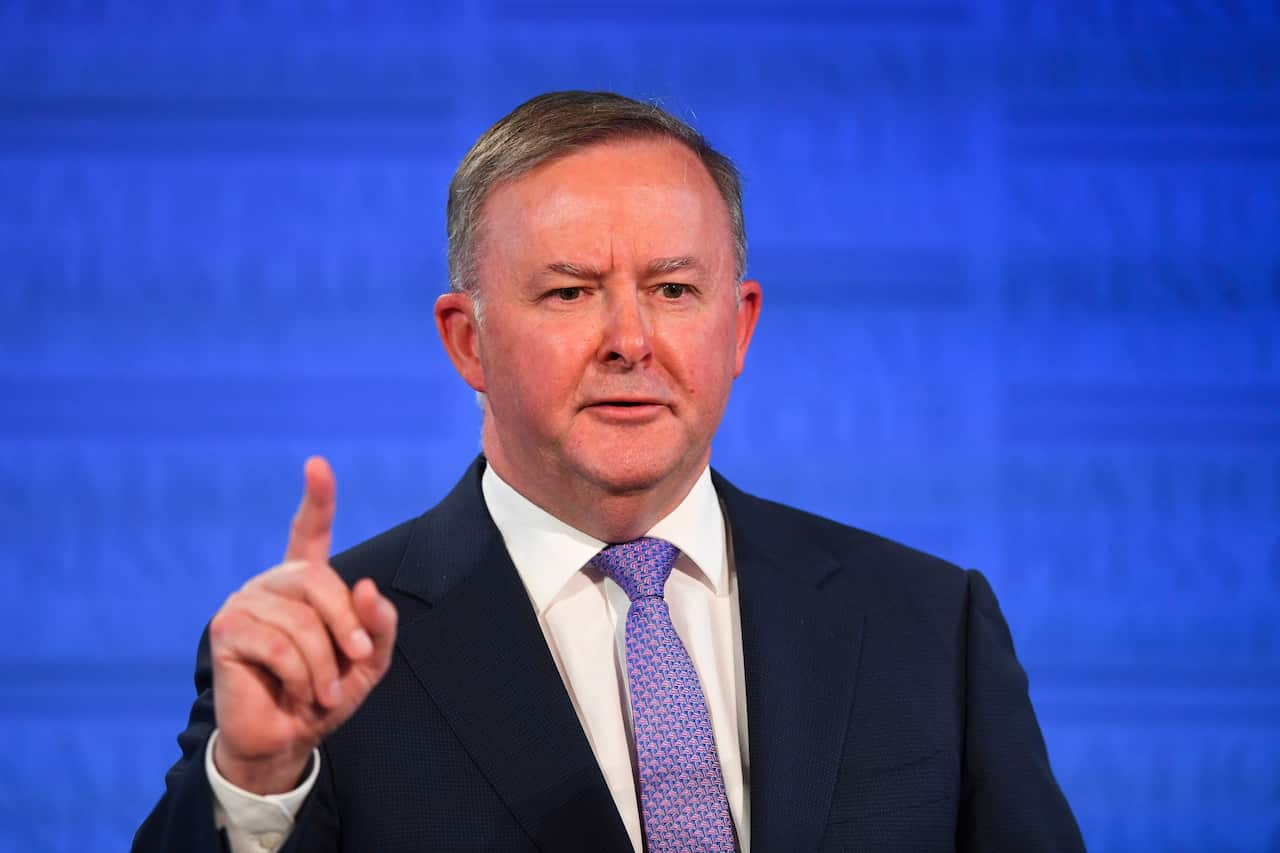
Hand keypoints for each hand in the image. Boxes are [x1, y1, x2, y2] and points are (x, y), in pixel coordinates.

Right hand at [209, 456, 397, 794]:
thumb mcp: (369, 660)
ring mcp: (245, 603)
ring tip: (323, 690)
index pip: (309, 531)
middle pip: (319, 580)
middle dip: (346, 624)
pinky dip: (299, 675)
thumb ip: (378, 624)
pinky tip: (297, 692)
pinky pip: (277, 645)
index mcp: (305, 585)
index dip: (317, 499)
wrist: (287, 740)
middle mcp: (271, 584)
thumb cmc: (325, 695)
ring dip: (324, 663)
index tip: (318, 466)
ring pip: (301, 620)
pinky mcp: (225, 631)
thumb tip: (366, 587)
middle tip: (358, 659)